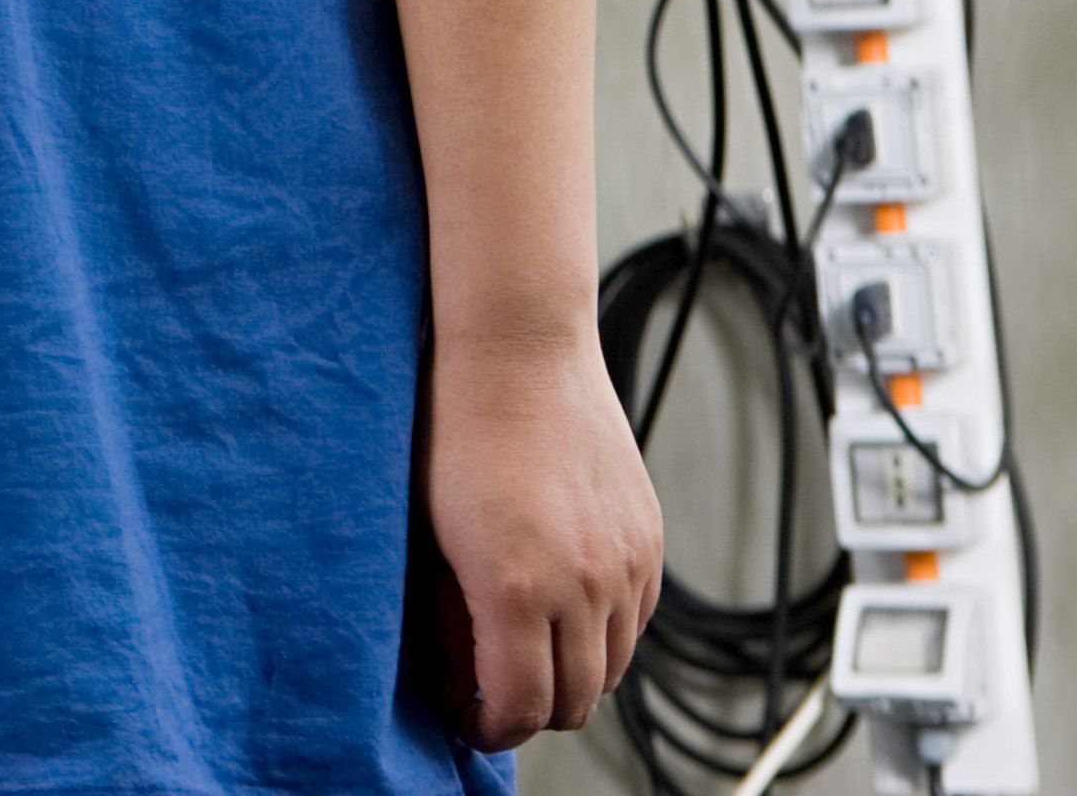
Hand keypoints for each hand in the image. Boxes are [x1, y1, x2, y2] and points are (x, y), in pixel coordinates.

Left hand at [415, 320, 662, 745]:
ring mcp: (625, 565)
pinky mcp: (649, 543)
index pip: (520, 708)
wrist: (519, 350)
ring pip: (612, 670)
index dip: (488, 727)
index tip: (464, 716)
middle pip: (574, 703)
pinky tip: (561, 610)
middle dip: (528, 712)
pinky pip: (636, 623)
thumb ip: (450, 614)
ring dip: (570, 677)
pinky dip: (603, 636)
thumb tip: (458, 674)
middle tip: (488, 691)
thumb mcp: (428, 532)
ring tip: (523, 651)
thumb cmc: (455, 427)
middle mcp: (584, 585)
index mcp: (517, 587)